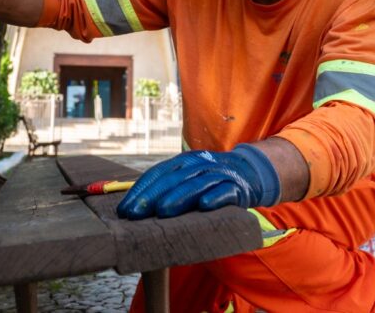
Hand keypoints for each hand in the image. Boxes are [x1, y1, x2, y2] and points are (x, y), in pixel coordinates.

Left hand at [116, 144, 279, 219]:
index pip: (158, 173)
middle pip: (173, 178)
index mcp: (184, 161)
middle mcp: (199, 164)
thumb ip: (168, 187)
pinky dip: (215, 197)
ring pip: (197, 184)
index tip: (125, 210)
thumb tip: (135, 208)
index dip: (141, 190)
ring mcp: (218, 175)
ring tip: (163, 211)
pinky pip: (225, 192)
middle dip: (152, 196)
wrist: (250, 172)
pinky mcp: (237, 188)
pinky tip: (204, 205)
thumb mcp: (189, 178)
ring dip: (179, 197)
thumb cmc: (210, 180)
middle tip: (136, 214)